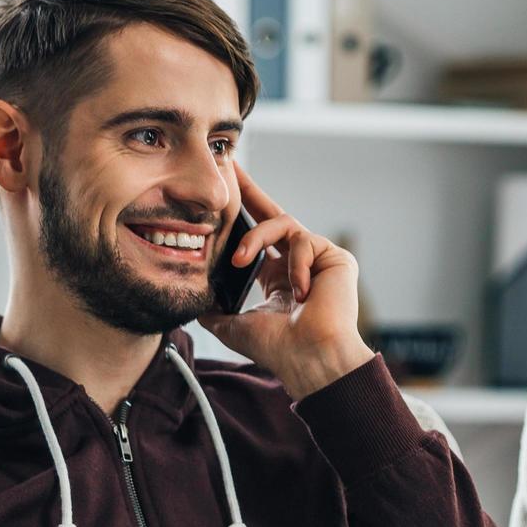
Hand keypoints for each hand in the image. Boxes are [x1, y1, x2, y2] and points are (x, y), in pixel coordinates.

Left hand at [196, 161, 374, 399]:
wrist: (310, 359)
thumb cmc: (277, 348)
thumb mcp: (233, 325)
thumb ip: (213, 308)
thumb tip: (191, 298)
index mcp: (276, 278)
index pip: (256, 238)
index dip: (239, 218)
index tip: (219, 199)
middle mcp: (296, 264)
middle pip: (272, 215)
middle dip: (250, 191)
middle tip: (230, 168)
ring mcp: (317, 259)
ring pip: (284, 224)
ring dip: (256, 238)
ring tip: (242, 260)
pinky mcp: (335, 258)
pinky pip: (305, 242)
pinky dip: (296, 264)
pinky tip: (299, 292)